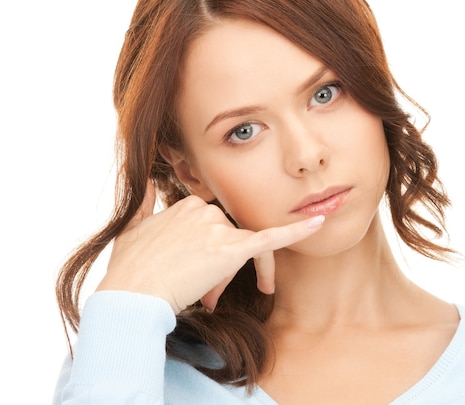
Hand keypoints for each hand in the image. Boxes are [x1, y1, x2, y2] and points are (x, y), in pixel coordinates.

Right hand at [97, 182, 323, 313]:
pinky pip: (270, 238)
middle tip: (209, 294)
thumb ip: (144, 203)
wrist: (131, 295)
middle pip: (231, 238)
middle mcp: (204, 210)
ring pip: (244, 248)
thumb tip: (150, 185)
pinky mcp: (231, 249)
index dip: (211, 252)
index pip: (215, 226)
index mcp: (187, 205)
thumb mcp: (132, 228)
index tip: (201, 276)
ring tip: (231, 296)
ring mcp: (218, 228)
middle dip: (223, 268)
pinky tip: (318, 223)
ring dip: (238, 274)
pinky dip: (295, 231)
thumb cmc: (129, 269)